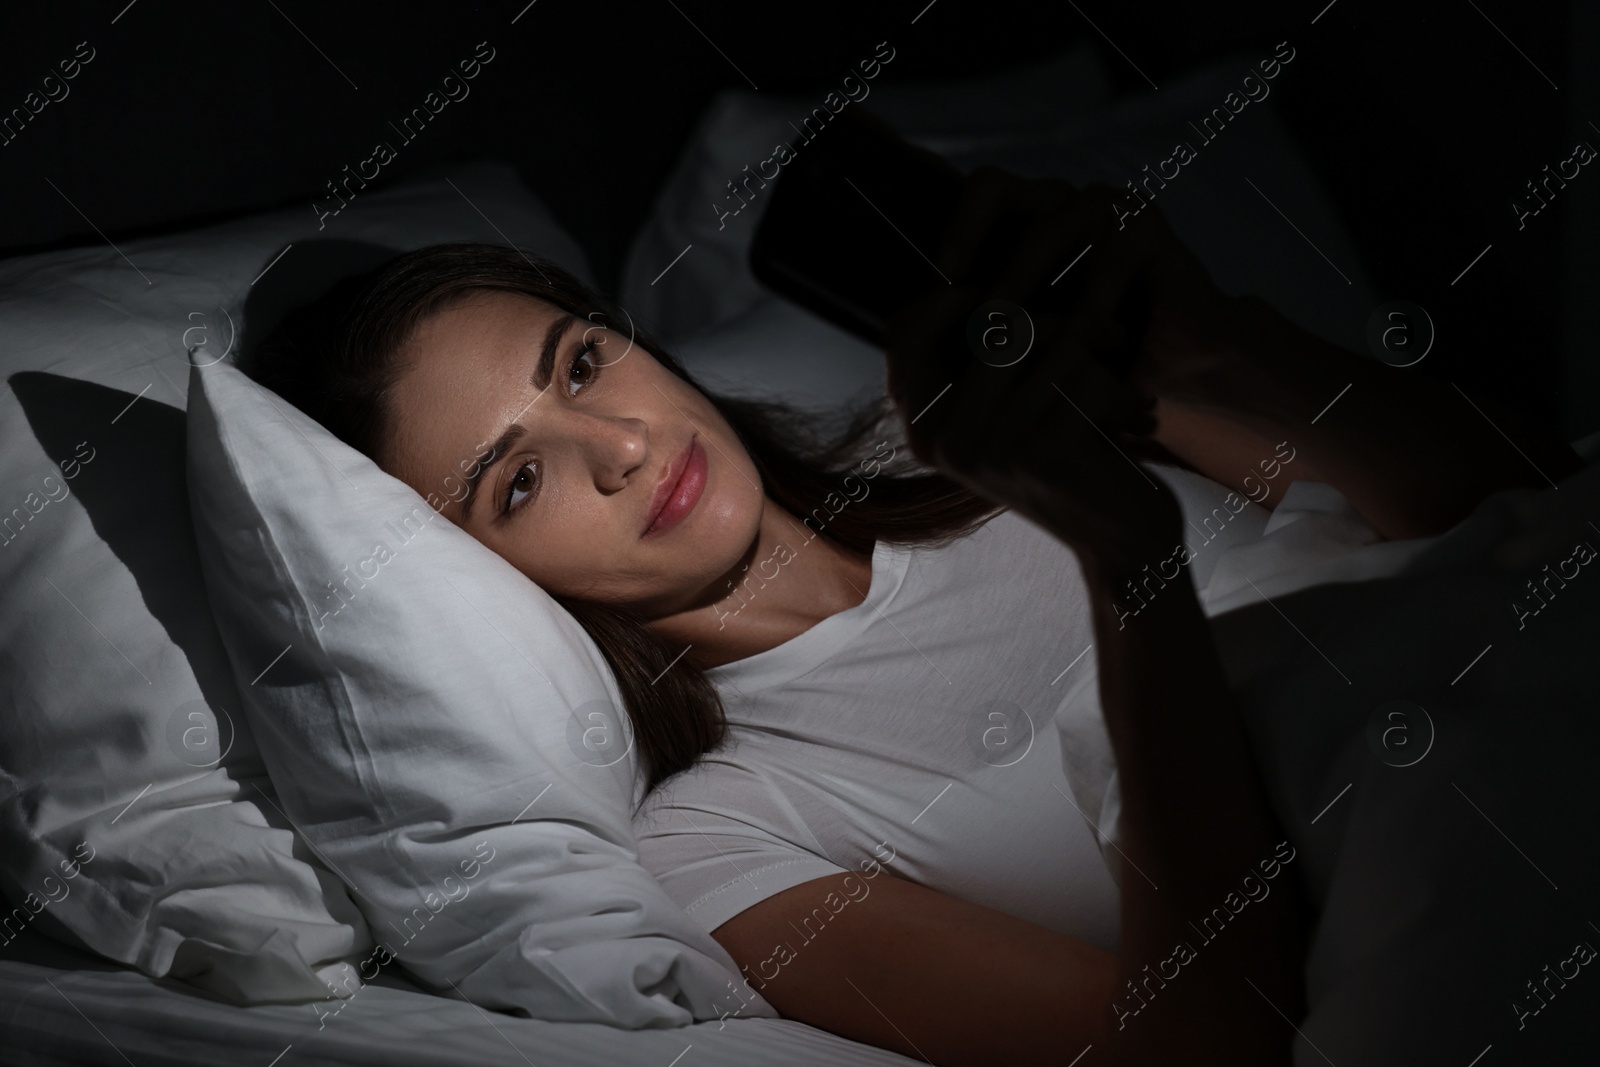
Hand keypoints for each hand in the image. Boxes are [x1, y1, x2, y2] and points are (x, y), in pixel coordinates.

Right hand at [883, 277, 1182, 569]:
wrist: (1122, 544)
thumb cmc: (1075, 463)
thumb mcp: (1012, 417)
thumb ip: (977, 365)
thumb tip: (961, 278)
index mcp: (922, 432)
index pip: (903, 331)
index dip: (948, 297)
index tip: (998, 292)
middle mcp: (940, 442)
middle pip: (976, 327)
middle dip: (1034, 311)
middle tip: (1081, 323)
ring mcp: (985, 448)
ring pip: (1032, 340)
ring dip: (1083, 340)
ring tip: (1113, 357)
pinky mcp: (1035, 451)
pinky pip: (1072, 368)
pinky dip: (1109, 376)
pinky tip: (1133, 407)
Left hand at [932, 166, 1271, 421]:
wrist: (1175, 366)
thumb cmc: (1092, 359)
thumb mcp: (1023, 344)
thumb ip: (974, 326)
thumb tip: (900, 330)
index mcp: (1032, 218)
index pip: (975, 196)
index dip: (950, 235)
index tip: (933, 287)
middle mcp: (1064, 200)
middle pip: (994, 184)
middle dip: (967, 239)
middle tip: (953, 293)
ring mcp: (1108, 206)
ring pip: (1049, 223)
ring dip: (1023, 281)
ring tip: (1006, 332)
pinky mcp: (1148, 225)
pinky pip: (1109, 258)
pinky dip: (1091, 304)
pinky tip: (1077, 343)